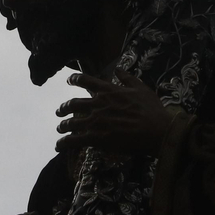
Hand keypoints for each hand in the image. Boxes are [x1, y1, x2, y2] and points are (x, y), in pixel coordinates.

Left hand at [55, 70, 173, 155]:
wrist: (155, 130)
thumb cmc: (151, 110)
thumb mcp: (141, 88)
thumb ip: (127, 78)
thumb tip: (118, 69)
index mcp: (108, 91)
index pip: (85, 81)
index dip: (74, 79)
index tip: (69, 80)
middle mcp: (98, 104)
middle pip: (73, 103)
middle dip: (64, 107)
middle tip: (59, 111)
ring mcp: (95, 121)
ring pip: (71, 122)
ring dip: (63, 125)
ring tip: (59, 128)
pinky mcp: (95, 137)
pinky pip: (73, 140)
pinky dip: (63, 143)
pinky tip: (58, 146)